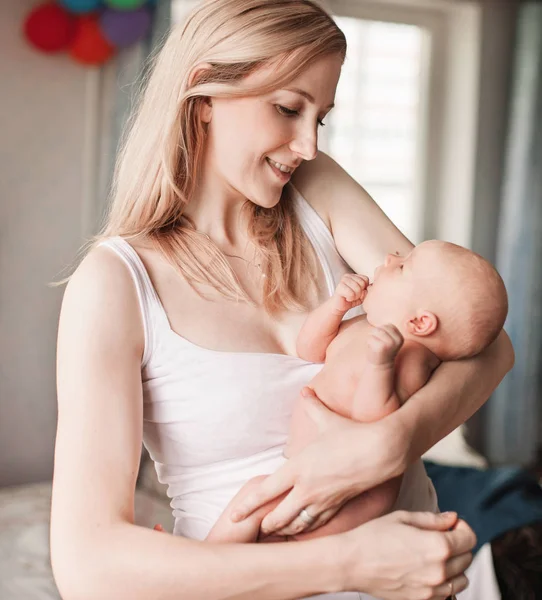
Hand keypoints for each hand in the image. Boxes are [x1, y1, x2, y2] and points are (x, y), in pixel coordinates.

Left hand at [231, 388, 406, 535]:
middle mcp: (307, 488)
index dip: (248, 505)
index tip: (234, 515)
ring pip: (297, 523)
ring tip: (275, 534)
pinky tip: (302, 532)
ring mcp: (323, 500)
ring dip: (284, 530)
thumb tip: (305, 391)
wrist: (382, 450)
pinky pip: (318, 523)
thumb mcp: (327, 419)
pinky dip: (307, 529)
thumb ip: (313, 406)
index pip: (266, 490)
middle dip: (265, 523)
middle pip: (278, 515)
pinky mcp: (339, 506)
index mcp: (298, 467)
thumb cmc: (352, 433)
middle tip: (255, 529)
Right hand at [331, 273, 368, 313]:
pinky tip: (347, 298)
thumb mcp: (362, 295)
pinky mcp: (339, 287)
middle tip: (354, 296)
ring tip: (350, 297)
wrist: (339, 307)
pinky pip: (351, 293)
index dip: (364, 288)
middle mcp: (348, 276)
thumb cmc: (351, 300)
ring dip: (355, 296)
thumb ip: (367, 290)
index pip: (366, 279)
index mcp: (354, 276)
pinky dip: (350, 298)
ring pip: (357, 288)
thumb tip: (367, 289)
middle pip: (362, 283)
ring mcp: (343, 280)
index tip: (358, 293)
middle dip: (360, 293)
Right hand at [338, 511, 474, 598]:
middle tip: (441, 536)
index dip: (462, 528)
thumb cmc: (373, 536)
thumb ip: (432, 519)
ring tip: (435, 555)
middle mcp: (439, 570)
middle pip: (467, 558)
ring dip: (455, 565)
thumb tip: (452, 518)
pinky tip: (428, 570)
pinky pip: (447, 593)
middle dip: (459, 544)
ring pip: (461, 579)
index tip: (452, 525)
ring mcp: (432, 589)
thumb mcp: (402, 518)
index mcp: (437, 545)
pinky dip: (445, 582)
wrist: (352, 563)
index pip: (469, 538)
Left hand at [367, 323, 403, 365]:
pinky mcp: (381, 347)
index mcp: (400, 337)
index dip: (382, 331)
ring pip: (375, 331)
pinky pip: (370, 338)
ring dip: (371, 337)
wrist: (381, 366)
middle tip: (377, 344)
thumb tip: (379, 312)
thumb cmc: (383, 350)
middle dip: (375, 334)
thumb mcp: (389, 339)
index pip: (388, 325)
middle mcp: (396, 340)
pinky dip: (368, 343)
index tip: (383, 341)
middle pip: (380, 328)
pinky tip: (373, 349)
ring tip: (375, 345)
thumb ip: (387, 330)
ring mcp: (389, 343)